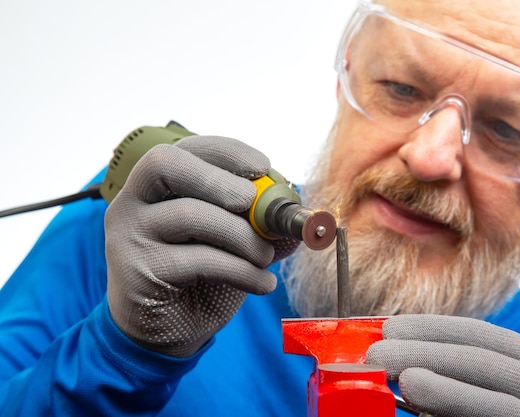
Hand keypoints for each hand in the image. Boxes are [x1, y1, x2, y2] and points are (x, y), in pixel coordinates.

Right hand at [105, 135, 297, 356]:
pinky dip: (243, 271)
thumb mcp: (231, 243)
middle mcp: (132, 202)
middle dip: (219, 178)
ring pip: (190, 215)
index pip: (184, 148)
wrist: (165, 334)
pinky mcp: (139, 272)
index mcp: (154, 186)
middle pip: (167, 164)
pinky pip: (200, 261)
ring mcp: (130, 236)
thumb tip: (294, 216)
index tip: (265, 166)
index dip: (226, 152)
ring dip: (243, 235)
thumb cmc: (199, 277)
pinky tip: (263, 283)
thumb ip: (258, 224)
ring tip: (266, 257)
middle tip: (252, 202)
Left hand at [367, 314, 519, 416]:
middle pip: (481, 361)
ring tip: (402, 379)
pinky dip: (456, 416)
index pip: (480, 334)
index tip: (388, 327)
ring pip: (493, 401)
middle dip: (423, 352)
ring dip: (441, 388)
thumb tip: (397, 361)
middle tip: (377, 354)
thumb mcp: (503, 388)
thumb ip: (462, 374)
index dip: (430, 328)